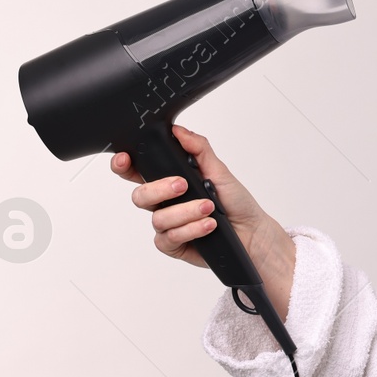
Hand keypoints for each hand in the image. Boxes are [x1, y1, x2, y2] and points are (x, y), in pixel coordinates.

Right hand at [110, 124, 297, 324]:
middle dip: (159, 189)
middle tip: (182, 185)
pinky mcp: (173, 245)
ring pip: (158, 218)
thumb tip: (179, 131)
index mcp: (170, 180)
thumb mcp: (219, 170)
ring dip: (186, 211)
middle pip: (140, 195)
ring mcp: (167, 225)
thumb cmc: (235, 201)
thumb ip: (198, 149)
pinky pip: (169, 238)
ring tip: (209, 207)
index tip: (125, 159)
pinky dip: (191, 229)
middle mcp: (165, 203)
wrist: (251, 233)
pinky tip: (208, 225)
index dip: (124, 165)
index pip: (138, 171)